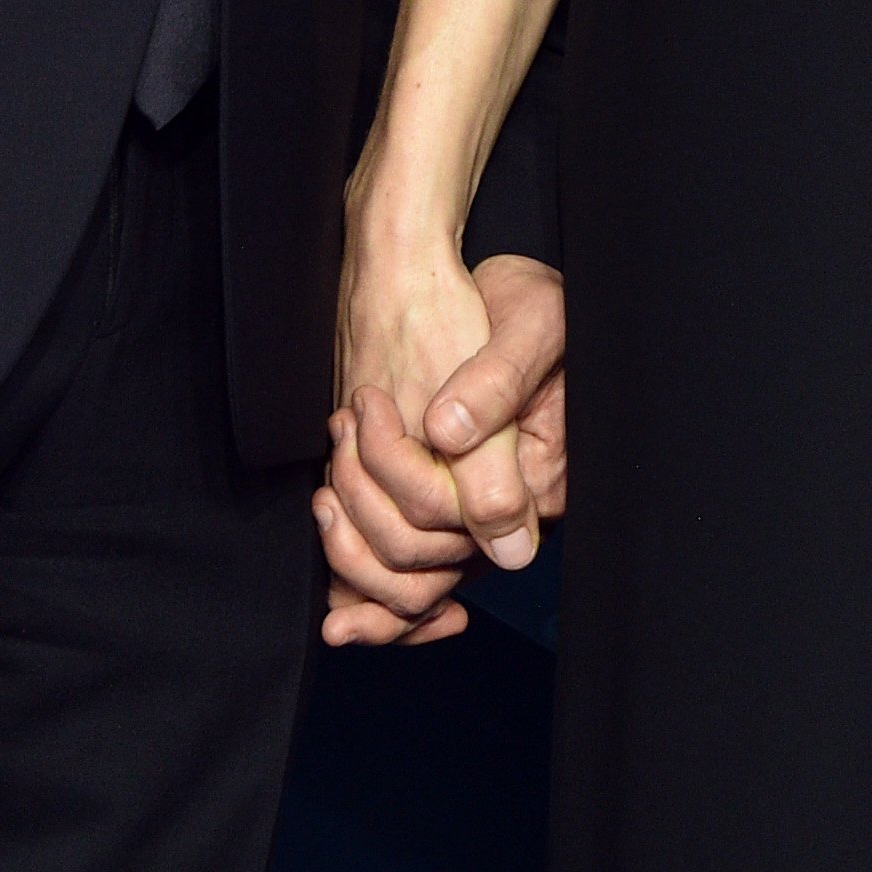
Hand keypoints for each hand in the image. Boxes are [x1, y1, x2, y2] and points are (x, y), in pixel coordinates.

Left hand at [317, 241, 566, 647]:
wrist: (498, 292)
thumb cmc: (524, 300)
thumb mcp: (527, 328)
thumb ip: (496, 390)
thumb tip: (455, 439)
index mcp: (539, 476)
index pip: (450, 515)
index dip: (391, 481)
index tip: (363, 416)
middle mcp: (508, 508)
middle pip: (420, 562)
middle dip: (362, 506)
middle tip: (343, 426)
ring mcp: (472, 513)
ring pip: (403, 578)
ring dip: (351, 535)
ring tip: (334, 459)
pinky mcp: (444, 507)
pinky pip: (397, 566)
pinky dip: (356, 558)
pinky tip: (331, 512)